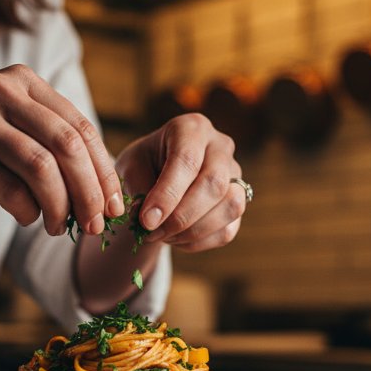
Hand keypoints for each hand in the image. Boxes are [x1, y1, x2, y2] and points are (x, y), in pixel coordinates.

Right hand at [0, 64, 124, 235]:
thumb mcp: (3, 120)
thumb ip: (46, 140)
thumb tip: (98, 189)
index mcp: (21, 80)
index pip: (80, 126)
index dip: (103, 169)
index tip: (114, 203)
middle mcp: (0, 90)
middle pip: (68, 145)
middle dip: (91, 191)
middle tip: (97, 224)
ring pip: (42, 168)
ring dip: (61, 206)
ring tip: (61, 227)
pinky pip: (9, 189)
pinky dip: (27, 211)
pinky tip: (27, 218)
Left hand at [115, 113, 244, 252]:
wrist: (159, 172)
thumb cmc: (144, 164)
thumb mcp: (130, 166)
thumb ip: (137, 185)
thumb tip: (148, 217)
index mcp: (192, 129)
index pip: (187, 161)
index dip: (167, 195)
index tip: (146, 221)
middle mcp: (221, 147)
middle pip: (215, 184)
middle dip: (181, 217)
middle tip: (151, 232)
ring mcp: (235, 175)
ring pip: (230, 207)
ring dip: (193, 231)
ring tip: (162, 236)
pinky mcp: (240, 202)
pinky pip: (227, 230)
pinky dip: (198, 242)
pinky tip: (175, 238)